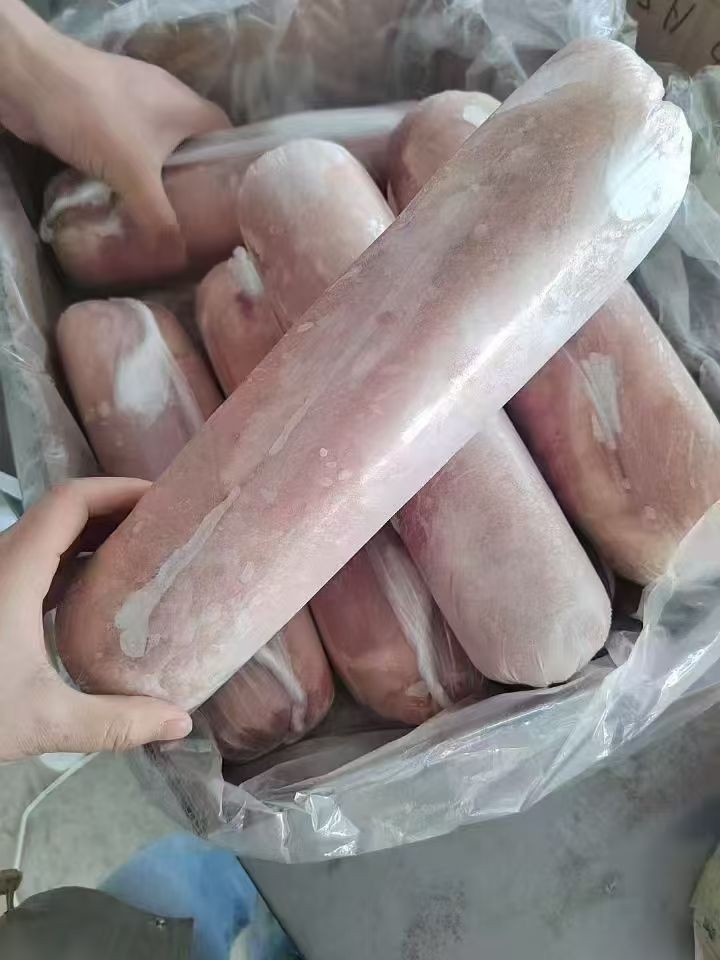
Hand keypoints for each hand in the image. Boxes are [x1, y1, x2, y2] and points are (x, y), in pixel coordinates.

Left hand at [0, 2, 229, 243]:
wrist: (29, 81)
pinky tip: (127, 198)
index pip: (227, 136)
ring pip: (158, 148)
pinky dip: (130, 171)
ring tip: (168, 216)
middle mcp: (165, 100)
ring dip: (160, 178)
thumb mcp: (136, 177)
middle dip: (196, 181)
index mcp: (187, 106)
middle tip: (202, 219)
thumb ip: (160, 221)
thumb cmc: (96, 117)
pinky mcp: (102, 111)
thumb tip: (179, 261)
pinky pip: (128, 147)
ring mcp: (131, 104)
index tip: (234, 202)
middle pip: (193, 145)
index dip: (233, 167)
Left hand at [0, 478, 192, 760]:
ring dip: (97, 533)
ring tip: (148, 550)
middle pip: (64, 511)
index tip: (163, 498)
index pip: (70, 501)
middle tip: (169, 525)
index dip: (117, 488)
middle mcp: (2, 563)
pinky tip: (105, 588)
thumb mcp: (42, 722)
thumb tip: (180, 723)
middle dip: (117, 509)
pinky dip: (76, 559)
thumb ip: (113, 724)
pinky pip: (40, 561)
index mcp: (14, 572)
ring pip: (50, 535)